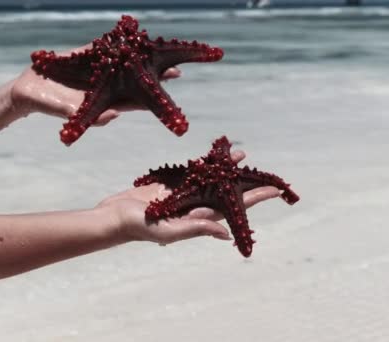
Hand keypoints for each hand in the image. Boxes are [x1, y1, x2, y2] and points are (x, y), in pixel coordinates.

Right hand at [10, 43, 180, 124]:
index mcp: (104, 101)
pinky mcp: (84, 57)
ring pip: (123, 64)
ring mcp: (96, 71)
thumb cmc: (46, 104)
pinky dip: (116, 42)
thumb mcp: (66, 110)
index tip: (169, 95)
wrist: (27, 91)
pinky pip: (104, 49)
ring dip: (140, 58)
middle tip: (176, 71)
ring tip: (159, 50)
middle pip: (134, 82)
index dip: (152, 98)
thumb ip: (87, 115)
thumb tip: (114, 116)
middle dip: (153, 76)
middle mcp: (104, 86)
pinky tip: (130, 35)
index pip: (133, 100)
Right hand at [97, 150, 280, 245]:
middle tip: (263, 170)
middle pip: (227, 192)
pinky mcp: (171, 184)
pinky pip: (193, 171)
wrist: (115, 216)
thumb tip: (226, 233)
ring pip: (212, 178)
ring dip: (226, 168)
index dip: (254, 198)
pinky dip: (204, 163)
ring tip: (241, 155)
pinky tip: (213, 156)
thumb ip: (197, 228)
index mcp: (199, 219)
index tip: (273, 190)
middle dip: (244, 181)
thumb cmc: (139, 227)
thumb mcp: (170, 230)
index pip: (234, 208)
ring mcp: (183, 194)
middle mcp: (195, 206)